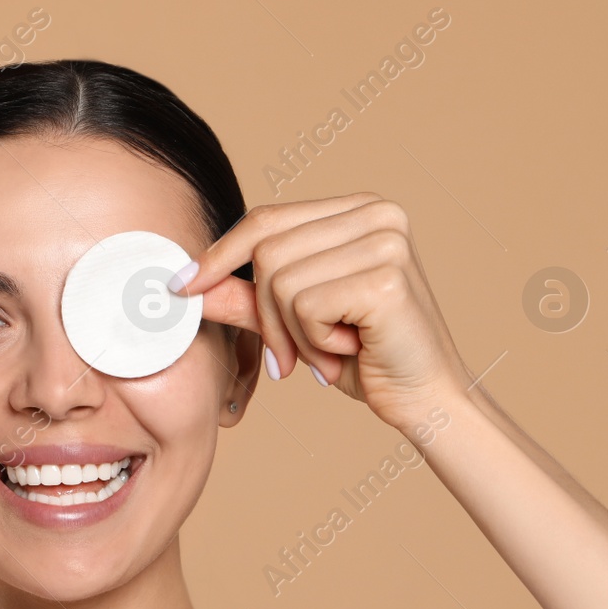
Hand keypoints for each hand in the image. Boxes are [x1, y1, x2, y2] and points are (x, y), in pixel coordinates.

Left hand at [173, 192, 477, 430]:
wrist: (424, 398)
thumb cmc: (365, 357)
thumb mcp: (294, 323)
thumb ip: (246, 298)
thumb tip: (188, 284)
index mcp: (359, 210)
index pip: (267, 219)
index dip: (219, 254)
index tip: (183, 287)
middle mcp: (378, 213)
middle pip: (267, 250)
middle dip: (265, 314)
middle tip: (289, 358)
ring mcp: (386, 240)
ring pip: (280, 280)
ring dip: (292, 333)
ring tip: (330, 352)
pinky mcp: (386, 277)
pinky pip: (305, 306)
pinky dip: (314, 341)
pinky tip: (350, 350)